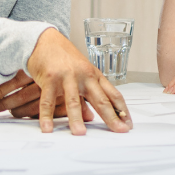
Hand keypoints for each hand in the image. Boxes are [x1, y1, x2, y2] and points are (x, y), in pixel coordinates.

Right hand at [0, 28, 131, 134]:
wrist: (45, 40)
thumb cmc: (64, 59)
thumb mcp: (80, 76)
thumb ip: (86, 97)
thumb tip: (91, 117)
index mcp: (95, 76)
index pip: (114, 95)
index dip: (123, 110)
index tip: (129, 125)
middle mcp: (85, 76)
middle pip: (101, 99)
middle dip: (111, 117)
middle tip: (119, 130)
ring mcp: (68, 76)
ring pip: (74, 101)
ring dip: (76, 118)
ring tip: (80, 133)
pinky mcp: (50, 78)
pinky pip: (48, 100)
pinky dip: (47, 116)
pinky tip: (48, 128)